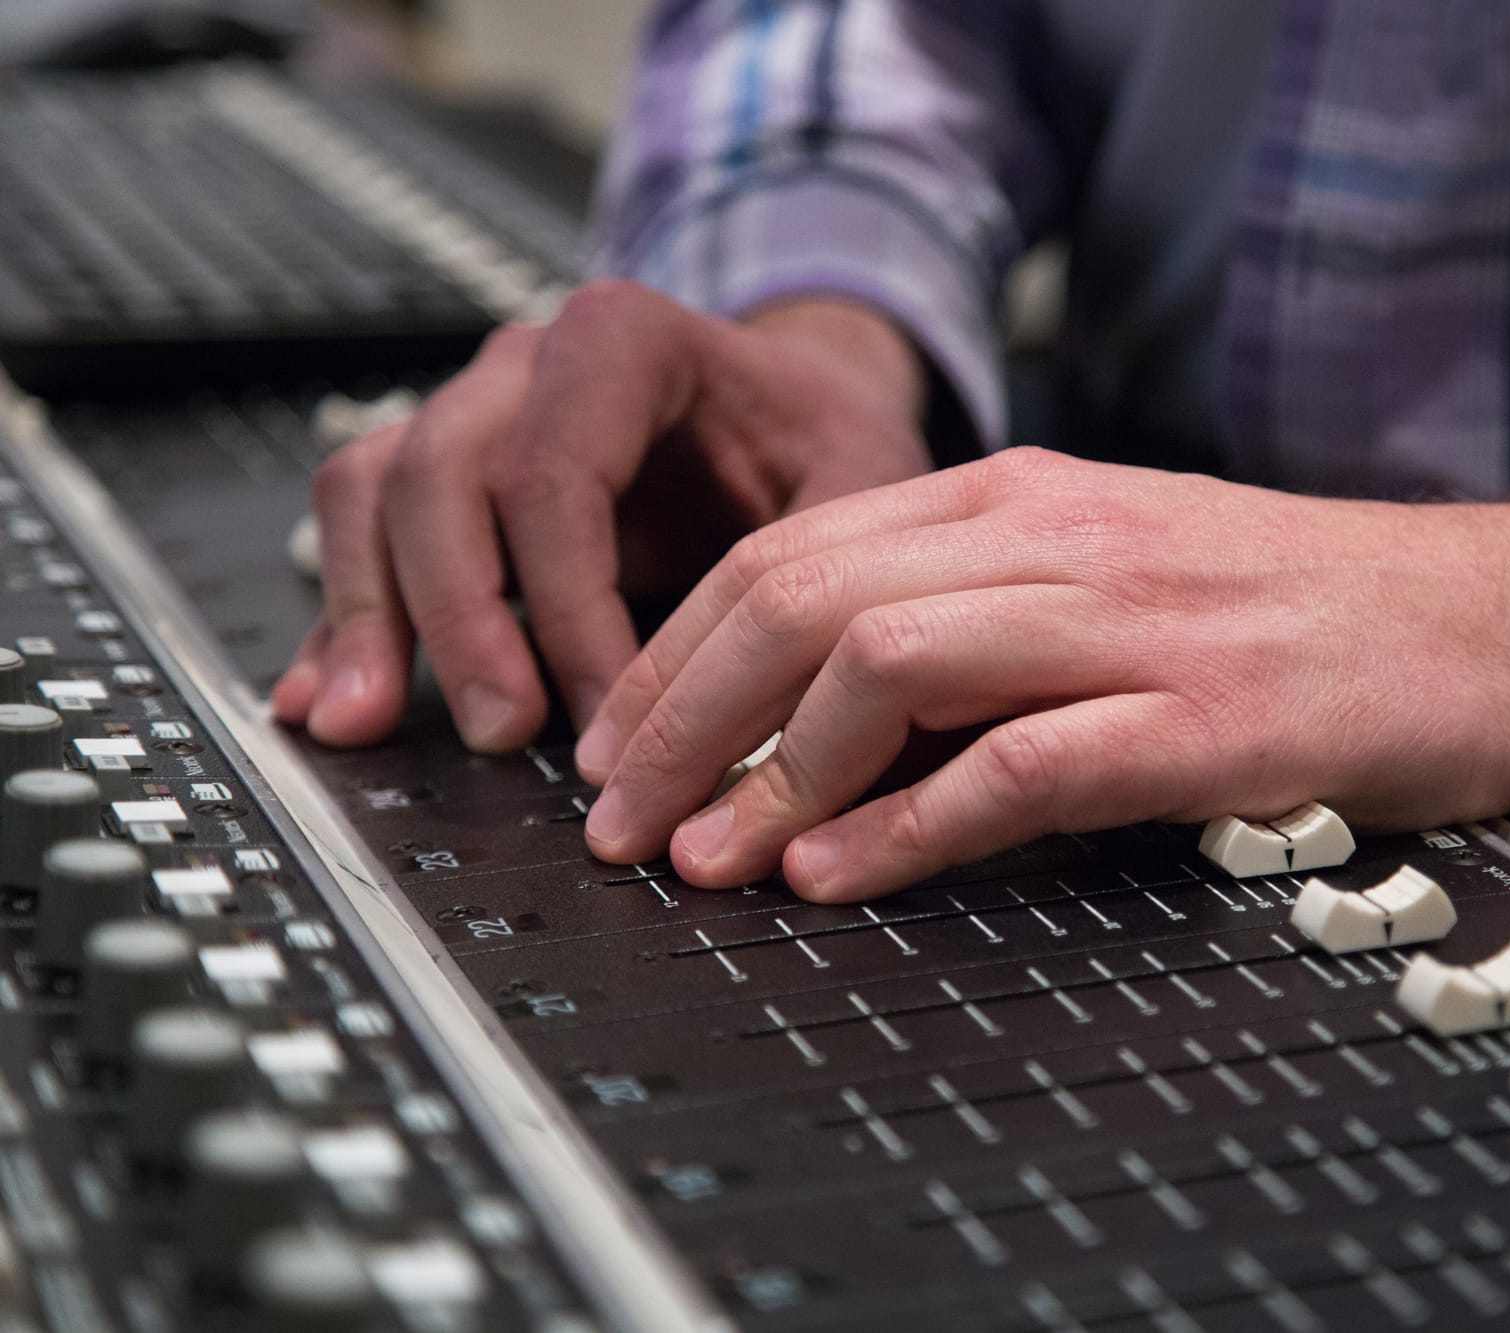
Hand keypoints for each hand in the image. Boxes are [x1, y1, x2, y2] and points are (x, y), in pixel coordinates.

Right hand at [272, 282, 931, 749]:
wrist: (794, 412)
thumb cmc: (820, 440)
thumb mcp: (860, 481)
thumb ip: (814, 573)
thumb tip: (777, 716)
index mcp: (625, 341)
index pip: (557, 472)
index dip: (567, 604)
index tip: (603, 710)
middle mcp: (528, 367)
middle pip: (441, 475)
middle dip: (460, 617)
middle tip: (503, 734)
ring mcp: (474, 415)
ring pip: (376, 492)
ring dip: (368, 614)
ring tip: (362, 722)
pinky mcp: (447, 483)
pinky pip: (362, 530)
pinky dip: (342, 615)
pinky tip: (323, 696)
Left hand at [576, 447, 1509, 900]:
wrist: (1491, 620)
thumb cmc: (1298, 610)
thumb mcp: (1108, 578)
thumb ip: (968, 622)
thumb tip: (813, 722)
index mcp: (1023, 499)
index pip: (792, 550)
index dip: (676, 653)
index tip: (620, 742)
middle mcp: (1057, 539)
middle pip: (803, 596)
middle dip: (680, 713)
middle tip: (621, 817)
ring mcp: (1129, 624)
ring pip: (885, 664)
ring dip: (769, 771)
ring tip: (707, 858)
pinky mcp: (1200, 721)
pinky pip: (1017, 764)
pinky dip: (907, 825)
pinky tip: (841, 876)